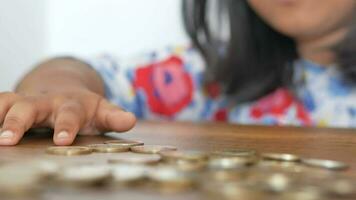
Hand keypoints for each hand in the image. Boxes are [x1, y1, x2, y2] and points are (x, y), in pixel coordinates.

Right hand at [0, 89, 135, 145]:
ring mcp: (27, 101)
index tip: (62, 140)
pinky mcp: (12, 103)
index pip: (70, 115)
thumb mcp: (102, 111)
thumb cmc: (85, 108)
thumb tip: (130, 121)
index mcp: (73, 105)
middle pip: (30, 108)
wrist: (64, 89)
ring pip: (7, 103)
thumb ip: (114, 117)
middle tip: (8, 139)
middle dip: (19, 122)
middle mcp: (47, 102)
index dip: (66, 126)